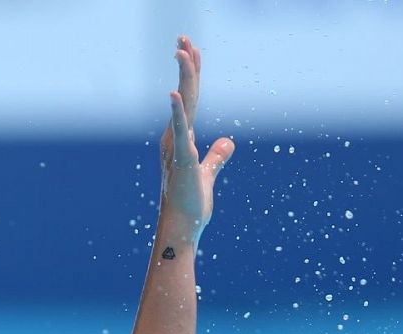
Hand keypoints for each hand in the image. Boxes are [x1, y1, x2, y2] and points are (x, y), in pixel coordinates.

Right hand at [158, 36, 233, 238]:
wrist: (182, 227)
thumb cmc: (192, 204)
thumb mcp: (209, 173)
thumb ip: (217, 156)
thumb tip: (228, 142)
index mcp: (180, 138)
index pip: (188, 98)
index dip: (191, 73)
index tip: (191, 49)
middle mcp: (174, 138)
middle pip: (185, 93)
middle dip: (185, 64)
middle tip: (183, 37)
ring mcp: (176, 146)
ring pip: (183, 104)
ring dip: (184, 76)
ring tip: (182, 50)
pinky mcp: (182, 158)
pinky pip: (180, 129)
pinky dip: (177, 110)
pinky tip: (174, 92)